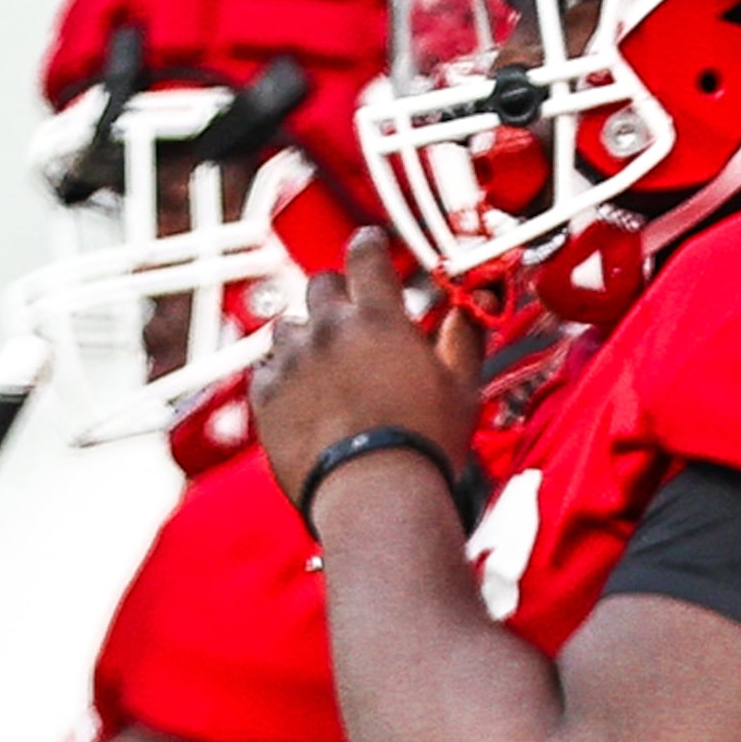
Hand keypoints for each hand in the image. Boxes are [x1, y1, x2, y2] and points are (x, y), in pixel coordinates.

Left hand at [250, 230, 479, 515]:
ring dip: (308, 338)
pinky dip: (284, 378)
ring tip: (329, 369)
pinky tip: (307, 401)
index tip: (370, 245)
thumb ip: (463, 334)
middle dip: (338, 296)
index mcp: (378, 318)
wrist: (375, 495)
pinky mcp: (265, 395)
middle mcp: (327, 329)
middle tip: (355, 322)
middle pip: (321, 285)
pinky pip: (267, 371)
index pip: (364, 254)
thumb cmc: (423, 444)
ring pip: (289, 327)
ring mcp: (291, 360)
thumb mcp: (461, 387)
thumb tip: (475, 302)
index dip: (369, 246)